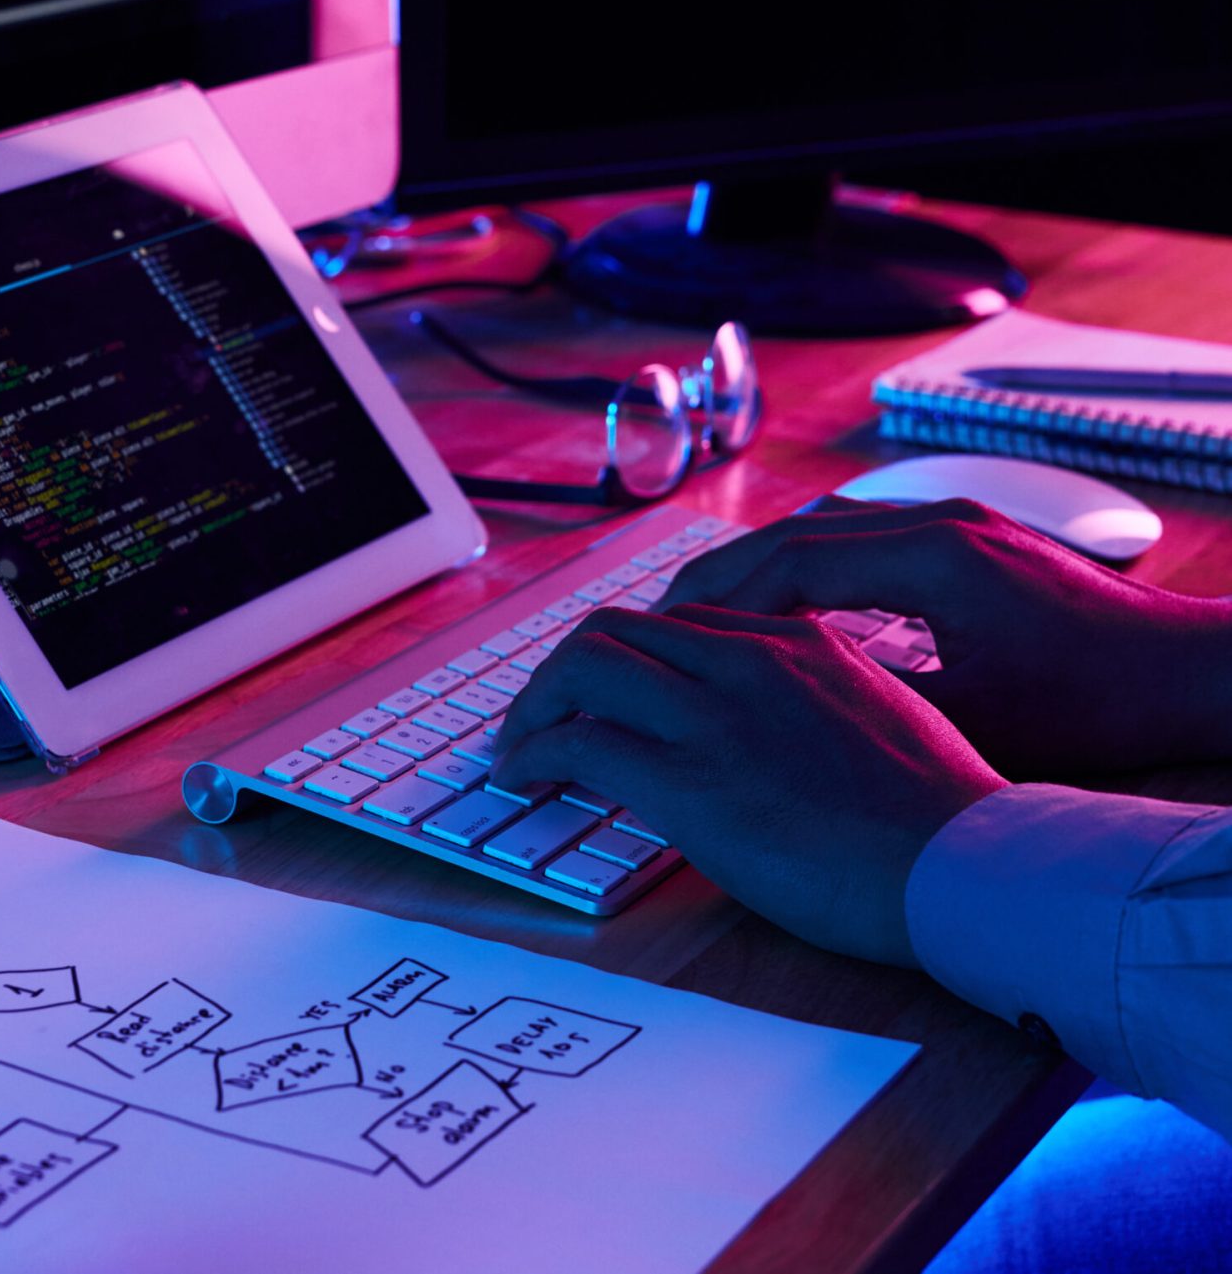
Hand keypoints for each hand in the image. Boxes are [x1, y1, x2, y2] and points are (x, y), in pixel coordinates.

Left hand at [491, 605, 1002, 966]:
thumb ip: (814, 704)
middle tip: (541, 716)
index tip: (604, 694)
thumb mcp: (882, 722)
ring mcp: (717, 714)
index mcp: (798, 643)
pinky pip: (579, 742)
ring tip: (519, 747)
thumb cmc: (942, 816)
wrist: (970, 865)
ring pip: (585, 665)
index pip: (678, 623)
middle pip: (617, 629)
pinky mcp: (690, 777)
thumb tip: (767, 736)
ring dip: (537, 705)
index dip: (625, 658)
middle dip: (563, 671)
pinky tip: (525, 780)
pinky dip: (535, 753)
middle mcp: (749, 659)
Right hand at [660, 498, 1231, 774]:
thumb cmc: (1098, 703)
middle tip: (658, 622)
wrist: (1188, 667)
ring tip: (703, 614)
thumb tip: (783, 708)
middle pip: (795, 533)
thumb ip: (876, 701)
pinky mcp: (965, 537)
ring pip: (822, 530)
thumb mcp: (977, 722)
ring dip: (758, 567)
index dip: (717, 600)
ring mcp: (952, 522)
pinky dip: (804, 567)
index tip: (667, 636)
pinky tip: (782, 606)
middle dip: (719, 578)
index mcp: (934, 560)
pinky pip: (857, 539)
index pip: (791, 561)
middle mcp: (937, 523)